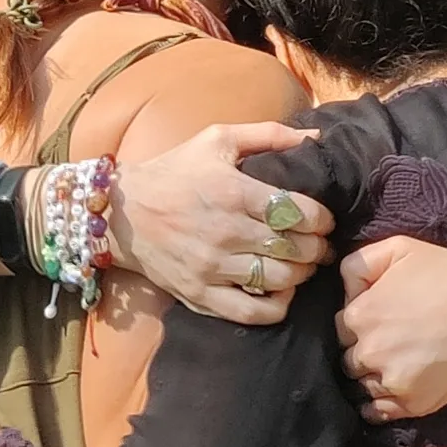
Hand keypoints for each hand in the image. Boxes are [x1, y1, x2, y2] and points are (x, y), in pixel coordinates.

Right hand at [110, 122, 335, 325]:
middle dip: (317, 248)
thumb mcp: (217, 139)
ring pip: (280, 280)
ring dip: (302, 274)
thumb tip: (315, 138)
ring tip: (303, 265)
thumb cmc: (174, 171)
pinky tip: (281, 292)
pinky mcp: (200, 294)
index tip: (324, 220)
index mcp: (234, 191)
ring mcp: (212, 267)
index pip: (297, 212)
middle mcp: (226, 232)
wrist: (122, 212)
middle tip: (320, 244)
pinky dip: (277, 307)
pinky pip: (251, 312)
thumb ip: (269, 134)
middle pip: (295, 249)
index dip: (322, 219)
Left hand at [337, 238, 446, 420]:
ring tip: (400, 362)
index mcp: (360, 315)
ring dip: (374, 376)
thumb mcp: (400, 248)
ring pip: (363, 385)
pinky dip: (382, 403)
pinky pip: (380, 412)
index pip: (341, 327)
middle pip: (350, 359)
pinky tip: (395, 386)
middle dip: (366, 350)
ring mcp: (391, 382)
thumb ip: (358, 263)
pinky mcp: (413, 404)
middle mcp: (369, 352)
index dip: (361, 322)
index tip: (381, 319)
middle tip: (393, 341)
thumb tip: (344, 291)